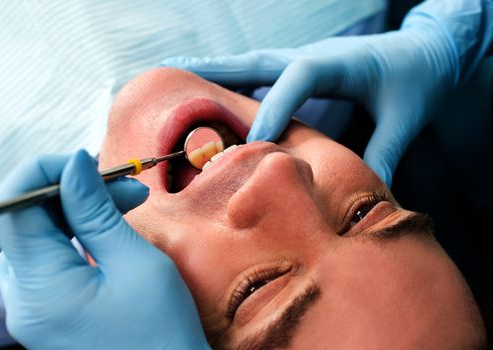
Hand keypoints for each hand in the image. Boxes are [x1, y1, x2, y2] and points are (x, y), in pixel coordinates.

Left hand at [0, 151, 208, 349]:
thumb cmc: (162, 334)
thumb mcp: (135, 263)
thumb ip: (95, 211)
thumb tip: (74, 165)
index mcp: (41, 291)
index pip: (14, 207)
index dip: (46, 172)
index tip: (90, 164)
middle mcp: (24, 302)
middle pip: (27, 220)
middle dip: (73, 191)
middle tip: (127, 187)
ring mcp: (33, 310)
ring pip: (39, 236)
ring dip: (78, 211)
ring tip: (126, 205)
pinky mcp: (48, 312)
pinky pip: (49, 259)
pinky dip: (76, 235)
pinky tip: (108, 229)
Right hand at [162, 22, 457, 185]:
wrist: (428, 51)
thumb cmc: (418, 79)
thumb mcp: (407, 117)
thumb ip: (386, 151)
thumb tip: (368, 191)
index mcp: (340, 62)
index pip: (299, 78)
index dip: (275, 107)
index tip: (256, 143)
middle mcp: (315, 55)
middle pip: (259, 61)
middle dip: (218, 72)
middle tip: (176, 76)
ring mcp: (306, 58)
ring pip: (253, 65)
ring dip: (217, 72)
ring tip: (178, 78)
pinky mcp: (303, 67)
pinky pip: (261, 74)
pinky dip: (235, 81)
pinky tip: (214, 93)